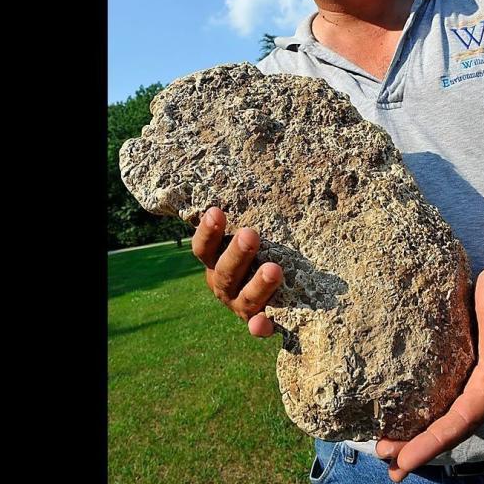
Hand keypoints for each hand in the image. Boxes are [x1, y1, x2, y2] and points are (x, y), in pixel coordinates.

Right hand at [190, 206, 281, 336]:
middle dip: (237, 253)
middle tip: (251, 233)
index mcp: (215, 261)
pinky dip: (260, 327)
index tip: (217, 211)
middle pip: (223, 272)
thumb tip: (252, 155)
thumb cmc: (263, 248)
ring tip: (275, 269)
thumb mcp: (251, 231)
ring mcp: (241, 306)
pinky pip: (258, 328)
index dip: (208, 231)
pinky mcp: (260, 322)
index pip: (203, 247)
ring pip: (244, 298)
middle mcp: (223, 284)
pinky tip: (265, 324)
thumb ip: (247, 212)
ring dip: (257, 285)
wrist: (279, 289)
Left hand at [375, 263, 483, 481]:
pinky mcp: (459, 373)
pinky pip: (438, 402)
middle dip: (420, 448)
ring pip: (444, 420)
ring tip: (385, 452)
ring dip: (416, 439)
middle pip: (451, 429)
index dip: (435, 440)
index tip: (407, 457)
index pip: (463, 419)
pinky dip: (417, 416)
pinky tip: (393, 419)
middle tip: (388, 463)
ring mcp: (472, 384)